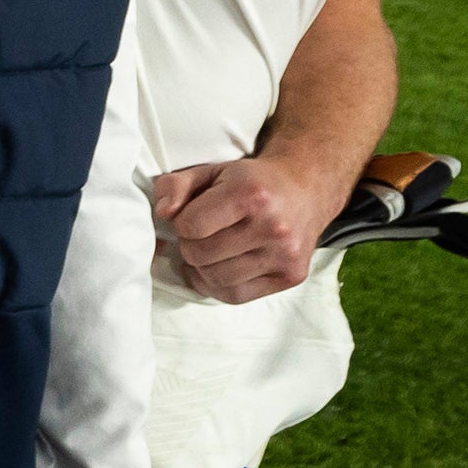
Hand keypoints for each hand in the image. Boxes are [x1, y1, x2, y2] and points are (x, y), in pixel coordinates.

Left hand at [150, 150, 336, 302]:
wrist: (305, 191)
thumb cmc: (250, 182)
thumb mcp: (210, 172)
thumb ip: (175, 186)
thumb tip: (162, 212)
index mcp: (251, 195)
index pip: (189, 226)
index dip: (181, 222)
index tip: (193, 215)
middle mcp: (273, 226)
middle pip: (199, 255)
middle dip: (191, 244)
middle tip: (203, 233)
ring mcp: (285, 254)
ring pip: (214, 279)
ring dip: (203, 266)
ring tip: (214, 247)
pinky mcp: (291, 276)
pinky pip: (235, 295)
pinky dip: (218, 285)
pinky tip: (221, 266)